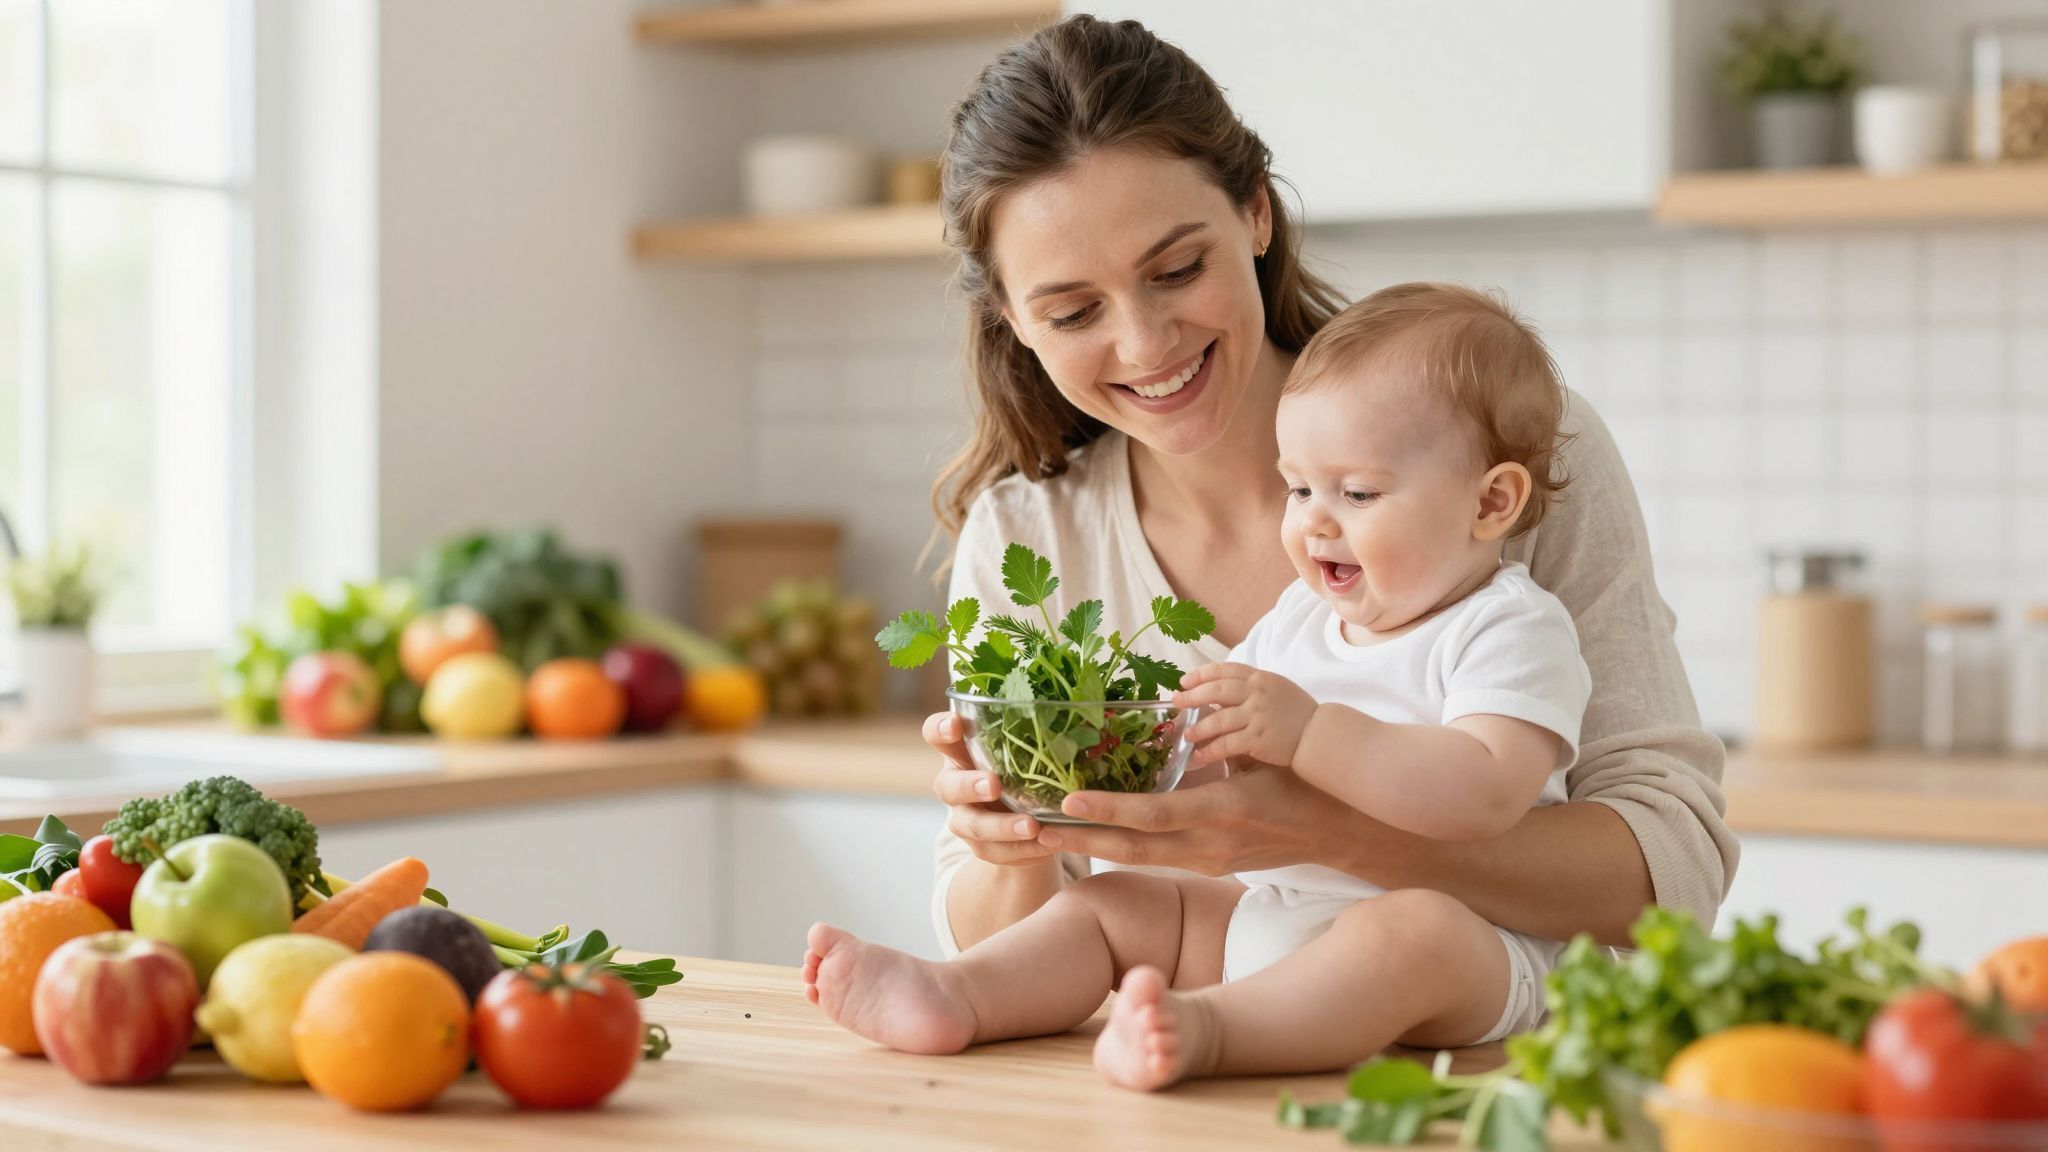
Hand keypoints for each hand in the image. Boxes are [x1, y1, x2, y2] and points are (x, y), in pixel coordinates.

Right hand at [925, 711, 1059, 867]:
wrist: (1025, 822)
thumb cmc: (1023, 768)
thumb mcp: (1024, 747)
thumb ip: (1033, 731)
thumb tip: (1079, 702)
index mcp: (960, 752)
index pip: (936, 734)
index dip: (939, 729)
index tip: (954, 724)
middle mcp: (955, 786)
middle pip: (947, 786)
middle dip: (969, 786)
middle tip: (993, 785)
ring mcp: (966, 820)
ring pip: (973, 827)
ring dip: (1002, 827)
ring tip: (1032, 826)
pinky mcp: (984, 848)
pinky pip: (999, 853)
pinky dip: (1025, 850)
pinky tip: (1048, 843)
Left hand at [1041, 760, 1335, 875]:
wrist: (1337, 830)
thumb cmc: (1301, 782)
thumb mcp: (1258, 757)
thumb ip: (1213, 746)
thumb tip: (1169, 725)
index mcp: (1223, 813)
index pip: (1156, 817)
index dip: (1110, 811)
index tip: (1070, 800)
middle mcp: (1210, 845)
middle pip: (1134, 849)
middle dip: (1082, 839)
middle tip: (1034, 826)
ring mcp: (1207, 862)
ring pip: (1139, 858)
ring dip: (1093, 844)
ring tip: (1048, 832)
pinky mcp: (1207, 866)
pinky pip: (1155, 856)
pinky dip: (1121, 844)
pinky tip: (1090, 833)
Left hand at [1174, 662, 1319, 768]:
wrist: (1319, 734)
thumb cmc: (1297, 712)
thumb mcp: (1276, 688)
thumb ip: (1251, 686)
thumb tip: (1220, 689)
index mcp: (1260, 678)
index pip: (1225, 670)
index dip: (1201, 674)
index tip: (1185, 681)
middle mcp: (1257, 693)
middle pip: (1216, 690)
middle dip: (1192, 696)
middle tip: (1177, 702)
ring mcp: (1257, 716)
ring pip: (1218, 719)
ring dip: (1198, 727)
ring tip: (1186, 734)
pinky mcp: (1258, 738)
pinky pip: (1227, 744)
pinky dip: (1210, 751)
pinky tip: (1199, 756)